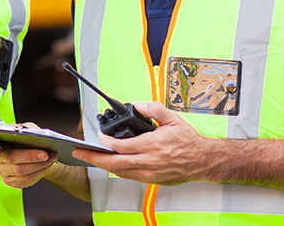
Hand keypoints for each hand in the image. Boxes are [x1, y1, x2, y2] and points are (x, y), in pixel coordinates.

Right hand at [0, 123, 57, 188]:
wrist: (36, 155)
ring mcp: (4, 173)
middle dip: (29, 156)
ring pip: (21, 171)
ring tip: (51, 158)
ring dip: (39, 164)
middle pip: (10, 158)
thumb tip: (25, 133)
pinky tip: (47, 165)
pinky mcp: (13, 182)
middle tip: (44, 153)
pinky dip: (39, 171)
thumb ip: (21, 129)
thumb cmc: (28, 140)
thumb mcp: (24, 129)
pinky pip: (26, 179)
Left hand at [71, 101, 213, 184]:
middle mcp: (149, 161)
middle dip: (94, 158)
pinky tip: (110, 163)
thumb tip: (139, 104)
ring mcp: (150, 173)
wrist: (204, 160)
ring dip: (103, 165)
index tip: (98, 135)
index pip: (121, 146)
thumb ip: (154, 109)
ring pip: (120, 172)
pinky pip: (130, 176)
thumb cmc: (189, 140)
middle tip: (80, 152)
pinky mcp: (152, 179)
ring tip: (90, 157)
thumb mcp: (173, 118)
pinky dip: (117, 170)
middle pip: (114, 163)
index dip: (105, 142)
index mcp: (152, 145)